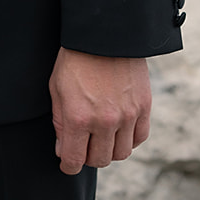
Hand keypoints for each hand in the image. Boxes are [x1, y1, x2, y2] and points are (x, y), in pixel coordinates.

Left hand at [49, 47, 151, 173]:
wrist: (103, 34)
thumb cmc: (74, 59)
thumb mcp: (56, 88)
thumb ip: (59, 122)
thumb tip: (63, 150)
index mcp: (78, 117)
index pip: (74, 160)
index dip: (68, 166)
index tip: (67, 163)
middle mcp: (104, 121)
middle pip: (99, 160)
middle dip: (87, 157)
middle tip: (83, 146)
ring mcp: (127, 116)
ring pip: (120, 154)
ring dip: (109, 150)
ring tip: (101, 137)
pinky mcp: (143, 108)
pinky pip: (139, 138)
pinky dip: (129, 140)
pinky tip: (119, 130)